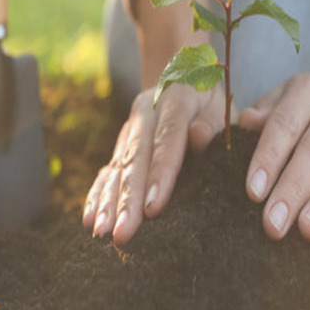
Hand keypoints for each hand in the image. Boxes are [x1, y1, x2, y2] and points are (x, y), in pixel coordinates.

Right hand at [83, 83, 227, 244]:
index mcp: (176, 97)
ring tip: (102, 232)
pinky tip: (88, 220)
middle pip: (136, 157)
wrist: (186, 76)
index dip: (160, 173)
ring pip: (117, 166)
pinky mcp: (121, 143)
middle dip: (128, 199)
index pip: (168, 138)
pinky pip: (107, 170)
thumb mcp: (221, 106)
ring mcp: (130, 127)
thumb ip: (212, 124)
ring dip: (108, 202)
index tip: (153, 208)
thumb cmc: (211, 102)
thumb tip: (198, 138)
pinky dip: (96, 195)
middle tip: (124, 233)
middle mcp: (146, 111)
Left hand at [238, 73, 309, 240]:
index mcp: (307, 92)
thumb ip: (260, 114)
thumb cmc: (298, 113)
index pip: (285, 124)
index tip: (254, 192)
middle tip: (274, 223)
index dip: (269, 157)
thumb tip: (245, 123)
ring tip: (308, 231)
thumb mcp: (277, 101)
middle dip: (294, 190)